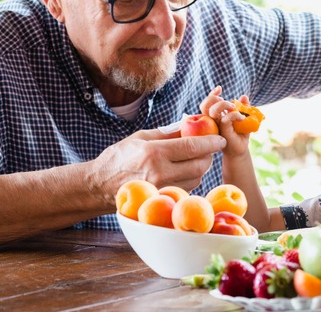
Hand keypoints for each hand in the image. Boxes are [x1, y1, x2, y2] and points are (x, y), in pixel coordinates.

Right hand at [95, 127, 225, 205]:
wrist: (99, 186)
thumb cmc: (119, 157)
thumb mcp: (141, 137)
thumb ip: (167, 132)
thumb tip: (190, 123)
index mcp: (155, 153)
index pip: (193, 146)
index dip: (211, 142)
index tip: (220, 138)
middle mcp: (160, 173)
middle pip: (199, 164)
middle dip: (208, 155)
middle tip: (209, 147)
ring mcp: (162, 188)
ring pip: (196, 178)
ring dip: (201, 167)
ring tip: (195, 157)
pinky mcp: (162, 198)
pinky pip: (187, 187)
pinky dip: (192, 178)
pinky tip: (185, 170)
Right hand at [198, 85, 250, 156]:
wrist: (240, 150)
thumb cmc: (240, 134)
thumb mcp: (244, 118)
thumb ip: (243, 107)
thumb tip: (244, 96)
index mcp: (216, 116)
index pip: (208, 103)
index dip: (212, 94)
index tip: (219, 88)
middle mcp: (213, 120)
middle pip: (205, 105)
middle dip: (214, 99)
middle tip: (228, 103)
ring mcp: (216, 127)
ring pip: (212, 111)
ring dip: (223, 105)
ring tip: (233, 107)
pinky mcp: (222, 132)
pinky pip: (225, 119)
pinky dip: (234, 115)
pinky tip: (242, 118)